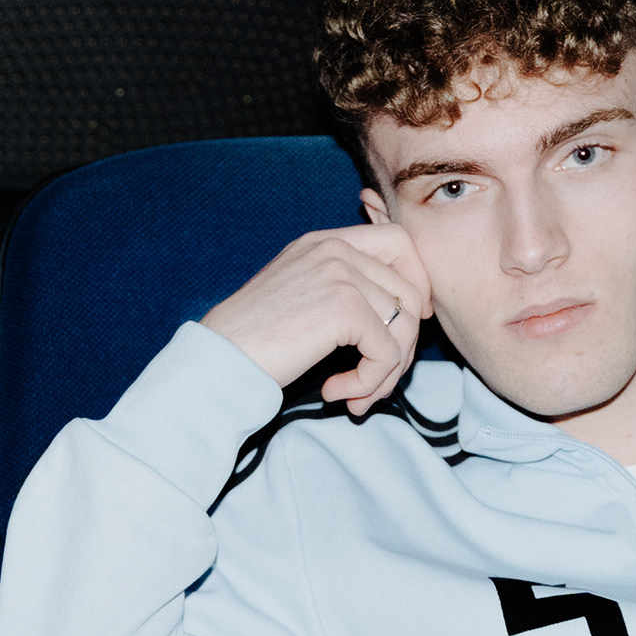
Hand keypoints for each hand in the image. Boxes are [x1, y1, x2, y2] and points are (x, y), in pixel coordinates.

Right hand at [200, 223, 434, 413]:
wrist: (218, 358)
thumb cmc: (253, 339)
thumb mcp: (301, 295)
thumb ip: (343, 290)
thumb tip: (403, 315)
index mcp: (324, 242)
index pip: (399, 242)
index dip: (416, 281)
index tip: (407, 320)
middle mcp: (334, 249)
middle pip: (411, 289)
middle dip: (405, 343)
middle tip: (379, 376)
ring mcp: (340, 274)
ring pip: (403, 326)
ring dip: (385, 372)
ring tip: (356, 394)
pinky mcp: (343, 307)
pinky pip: (386, 352)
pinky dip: (370, 382)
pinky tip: (338, 393)